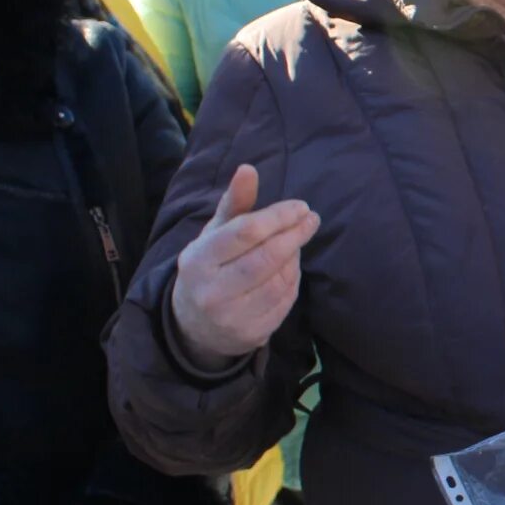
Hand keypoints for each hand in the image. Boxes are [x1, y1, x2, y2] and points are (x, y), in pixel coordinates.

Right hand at [169, 163, 318, 370]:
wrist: (194, 325)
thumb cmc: (210, 266)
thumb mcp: (214, 233)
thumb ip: (234, 202)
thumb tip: (248, 169)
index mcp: (199, 259)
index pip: (246, 232)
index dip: (279, 216)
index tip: (301, 207)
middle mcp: (212, 291)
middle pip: (267, 257)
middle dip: (295, 235)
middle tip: (311, 220)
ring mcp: (232, 317)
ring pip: (280, 280)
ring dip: (295, 258)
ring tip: (294, 244)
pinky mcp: (251, 335)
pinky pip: (285, 302)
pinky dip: (293, 281)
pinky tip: (289, 270)